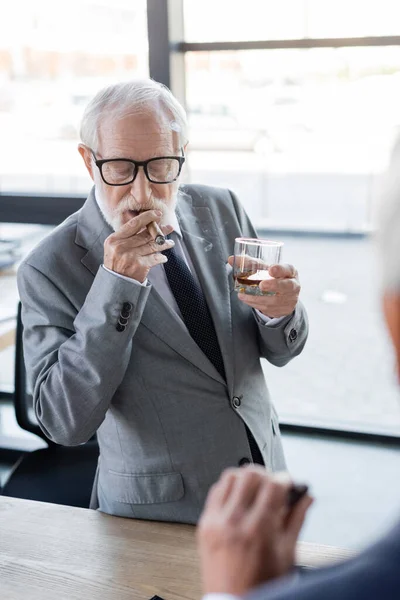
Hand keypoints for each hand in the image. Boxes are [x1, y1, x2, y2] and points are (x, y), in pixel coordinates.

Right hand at [104, 210, 173, 281]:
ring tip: (170, 243)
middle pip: (145, 235)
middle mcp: (122, 247)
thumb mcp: (114, 247)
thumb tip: (145, 223)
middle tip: (169, 227)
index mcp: (114, 239)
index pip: (133, 224)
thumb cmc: (116, 263)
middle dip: (160, 230)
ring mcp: (131, 256)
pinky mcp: (140, 266)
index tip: (156, 214)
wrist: (115, 283)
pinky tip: (164, 257)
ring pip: (152, 246)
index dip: (147, 217)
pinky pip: (155, 258)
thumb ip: (126, 236)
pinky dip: (161, 257)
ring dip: (164, 244)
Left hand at [197, 466, 312, 595]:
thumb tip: (306, 498)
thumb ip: (296, 520)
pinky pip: (214, 492)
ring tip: (255, 491)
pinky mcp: (204, 524)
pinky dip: (228, 489)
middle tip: (273, 486)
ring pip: (229, 477)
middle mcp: (233, 522)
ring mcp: (215, 521)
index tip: (289, 483)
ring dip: (245, 478)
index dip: (285, 479)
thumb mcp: (286, 555)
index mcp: (258, 530)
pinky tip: (238, 499)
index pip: (273, 485)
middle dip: (266, 475)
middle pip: (250, 474)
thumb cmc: (259, 586)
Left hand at [228, 257, 300, 317]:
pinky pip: (270, 309)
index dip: (280, 269)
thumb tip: (230, 259)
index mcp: (290, 271)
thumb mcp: (266, 268)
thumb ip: (250, 263)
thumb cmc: (273, 277)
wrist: (284, 295)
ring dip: (258, 298)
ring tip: (243, 294)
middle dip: (273, 285)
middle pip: (286, 286)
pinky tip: (247, 300)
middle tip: (261, 285)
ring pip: (275, 300)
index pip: (287, 269)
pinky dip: (256, 304)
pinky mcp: (284, 310)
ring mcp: (290, 299)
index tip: (271, 269)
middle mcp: (293, 285)